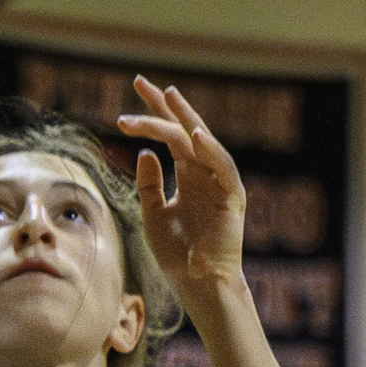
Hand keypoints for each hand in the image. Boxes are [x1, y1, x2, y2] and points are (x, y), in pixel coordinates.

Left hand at [118, 79, 246, 318]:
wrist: (198, 284)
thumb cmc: (177, 254)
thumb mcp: (154, 213)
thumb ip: (149, 184)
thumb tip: (145, 153)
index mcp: (189, 176)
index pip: (171, 137)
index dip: (153, 115)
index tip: (132, 96)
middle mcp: (205, 173)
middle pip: (185, 130)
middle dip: (165, 105)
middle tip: (141, 82)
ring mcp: (220, 183)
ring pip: (202, 142)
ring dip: (185, 119)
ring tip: (167, 96)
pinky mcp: (233, 197)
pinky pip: (223, 168)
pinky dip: (210, 151)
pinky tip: (192, 135)